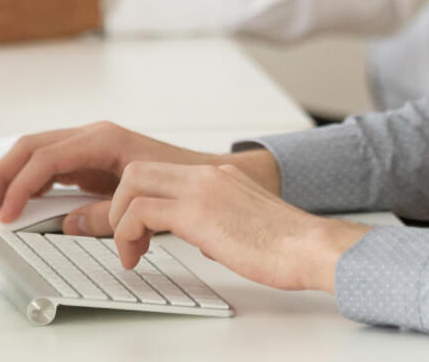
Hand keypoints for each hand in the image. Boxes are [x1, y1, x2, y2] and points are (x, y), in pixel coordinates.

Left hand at [0, 123, 351, 289]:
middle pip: (77, 148)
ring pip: (116, 184)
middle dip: (27, 178)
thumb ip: (134, 214)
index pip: (83, 147)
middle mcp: (173, 164)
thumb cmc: (254, 236)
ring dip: (104, 221)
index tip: (3, 193)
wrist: (304, 243)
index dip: (33, 166)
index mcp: (169, 165)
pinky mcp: (197, 203)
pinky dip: (127, 236)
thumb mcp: (186, 223)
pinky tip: (139, 256)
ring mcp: (186, 179)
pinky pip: (138, 211)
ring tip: (124, 250)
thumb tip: (78, 219)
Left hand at [107, 161, 368, 292]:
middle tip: (125, 237)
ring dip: (119, 221)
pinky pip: (140, 213)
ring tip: (130, 251)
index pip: (159, 171)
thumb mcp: (245, 223)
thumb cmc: (286, 245)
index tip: (133, 228)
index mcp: (218, 176)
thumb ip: (222, 221)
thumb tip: (208, 239)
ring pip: (131, 185)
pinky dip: (127, 236)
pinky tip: (137, 257)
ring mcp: (202, 189)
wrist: (311, 246)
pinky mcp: (197, 213)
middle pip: (137, 170)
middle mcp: (207, 175)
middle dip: (117, 204)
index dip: (134, 197)